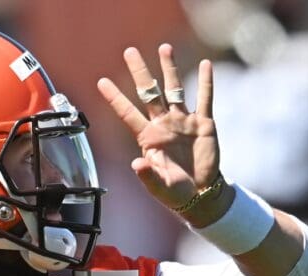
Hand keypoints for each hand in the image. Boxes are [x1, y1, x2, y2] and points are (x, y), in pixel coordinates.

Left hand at [97, 44, 219, 210]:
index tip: (101, 81)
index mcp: (148, 138)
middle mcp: (163, 125)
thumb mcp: (159, 186)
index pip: (128, 113)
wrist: (200, 195)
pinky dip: (206, 82)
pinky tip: (206, 65)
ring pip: (175, 89)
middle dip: (140, 72)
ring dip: (169, 68)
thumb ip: (148, 175)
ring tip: (164, 48)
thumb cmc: (174, 192)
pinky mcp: (203, 124)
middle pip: (149, 92)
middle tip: (129, 51)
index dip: (115, 98)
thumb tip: (137, 165)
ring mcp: (183, 122)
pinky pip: (205, 99)